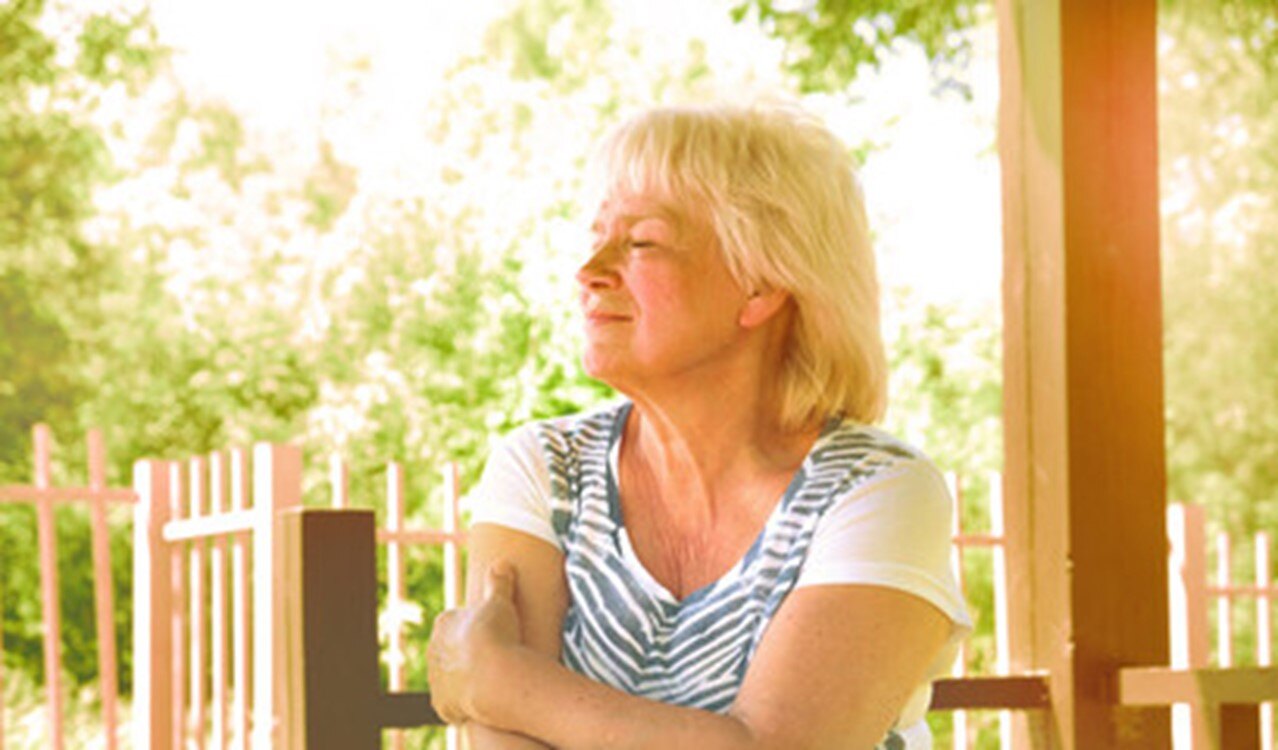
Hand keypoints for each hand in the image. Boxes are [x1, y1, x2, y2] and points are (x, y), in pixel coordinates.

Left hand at [427, 561, 522, 724]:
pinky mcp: (442, 706)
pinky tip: (480, 703)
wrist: (493, 678)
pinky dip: (464, 704)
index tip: (491, 632)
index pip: (454, 622)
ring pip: (449, 678)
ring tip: (489, 682)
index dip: (474, 627)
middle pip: (449, 651)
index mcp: (443, 624)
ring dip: (464, 680)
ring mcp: (436, 680)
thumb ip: (499, 582)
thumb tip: (502, 563)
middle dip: (466, 654)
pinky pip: (452, 704)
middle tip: (492, 657)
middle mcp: (433, 652)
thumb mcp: (501, 601)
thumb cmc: (497, 635)